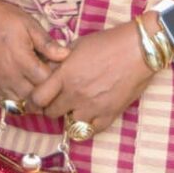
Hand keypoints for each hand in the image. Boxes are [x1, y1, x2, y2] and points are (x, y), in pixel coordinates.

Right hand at [0, 0, 69, 107]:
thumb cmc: (3, 18)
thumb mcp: (29, 25)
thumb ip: (47, 44)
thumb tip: (66, 55)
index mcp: (22, 61)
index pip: (48, 82)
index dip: (58, 79)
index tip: (62, 71)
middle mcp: (10, 77)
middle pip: (36, 98)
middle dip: (49, 93)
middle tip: (54, 81)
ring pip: (22, 105)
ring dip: (34, 100)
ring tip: (41, 87)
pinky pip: (7, 105)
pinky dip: (19, 103)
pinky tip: (25, 91)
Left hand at [28, 21, 154, 133]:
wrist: (139, 49)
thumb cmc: (108, 42)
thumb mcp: (78, 45)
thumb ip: (60, 61)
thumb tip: (48, 71)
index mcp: (65, 75)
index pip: (37, 98)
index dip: (35, 99)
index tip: (39, 98)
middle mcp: (75, 94)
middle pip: (51, 113)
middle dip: (52, 107)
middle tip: (59, 100)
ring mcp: (92, 107)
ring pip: (70, 124)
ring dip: (71, 115)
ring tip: (78, 104)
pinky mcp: (109, 115)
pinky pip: (91, 130)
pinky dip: (89, 124)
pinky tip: (92, 113)